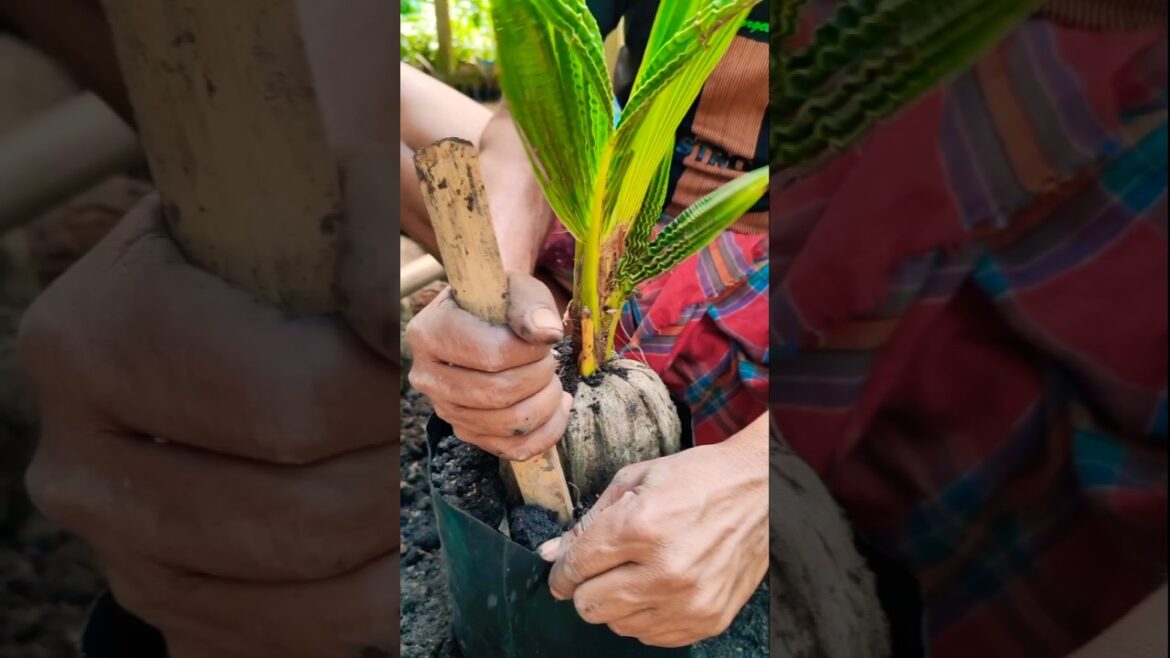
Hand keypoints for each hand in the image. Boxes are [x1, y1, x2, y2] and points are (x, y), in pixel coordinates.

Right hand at [19, 180, 398, 656]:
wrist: (194, 310)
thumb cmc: (262, 242)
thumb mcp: (304, 187)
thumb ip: (378, 216)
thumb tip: (454, 314)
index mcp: (98, 337)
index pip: (295, 400)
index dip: (396, 388)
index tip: (436, 358)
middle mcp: (81, 458)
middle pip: (301, 511)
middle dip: (404, 472)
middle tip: (445, 424)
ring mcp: (118, 547)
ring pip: (308, 586)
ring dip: (401, 537)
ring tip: (428, 471)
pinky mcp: (169, 603)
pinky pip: (299, 635)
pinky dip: (376, 596)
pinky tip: (401, 537)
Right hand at [404, 273, 571, 460]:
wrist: (485, 318)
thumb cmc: (500, 300)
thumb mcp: (516, 287)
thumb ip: (532, 304)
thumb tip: (547, 334)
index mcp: (429, 333)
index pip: (491, 354)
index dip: (531, 351)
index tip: (543, 339)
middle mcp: (427, 376)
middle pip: (498, 394)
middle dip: (540, 377)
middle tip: (549, 359)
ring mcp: (445, 409)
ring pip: (508, 425)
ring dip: (547, 403)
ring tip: (552, 380)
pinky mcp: (466, 431)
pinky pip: (512, 449)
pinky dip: (547, 432)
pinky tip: (558, 407)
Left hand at [538, 415, 768, 646]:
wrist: (760, 491)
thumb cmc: (698, 479)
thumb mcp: (635, 480)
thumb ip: (589, 522)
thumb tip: (552, 555)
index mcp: (641, 527)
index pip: (576, 567)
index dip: (562, 570)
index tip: (563, 571)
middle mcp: (665, 570)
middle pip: (590, 605)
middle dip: (586, 587)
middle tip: (602, 568)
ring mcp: (689, 601)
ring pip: (618, 626)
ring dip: (617, 603)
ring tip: (637, 572)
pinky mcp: (708, 619)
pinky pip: (652, 637)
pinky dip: (646, 616)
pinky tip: (658, 587)